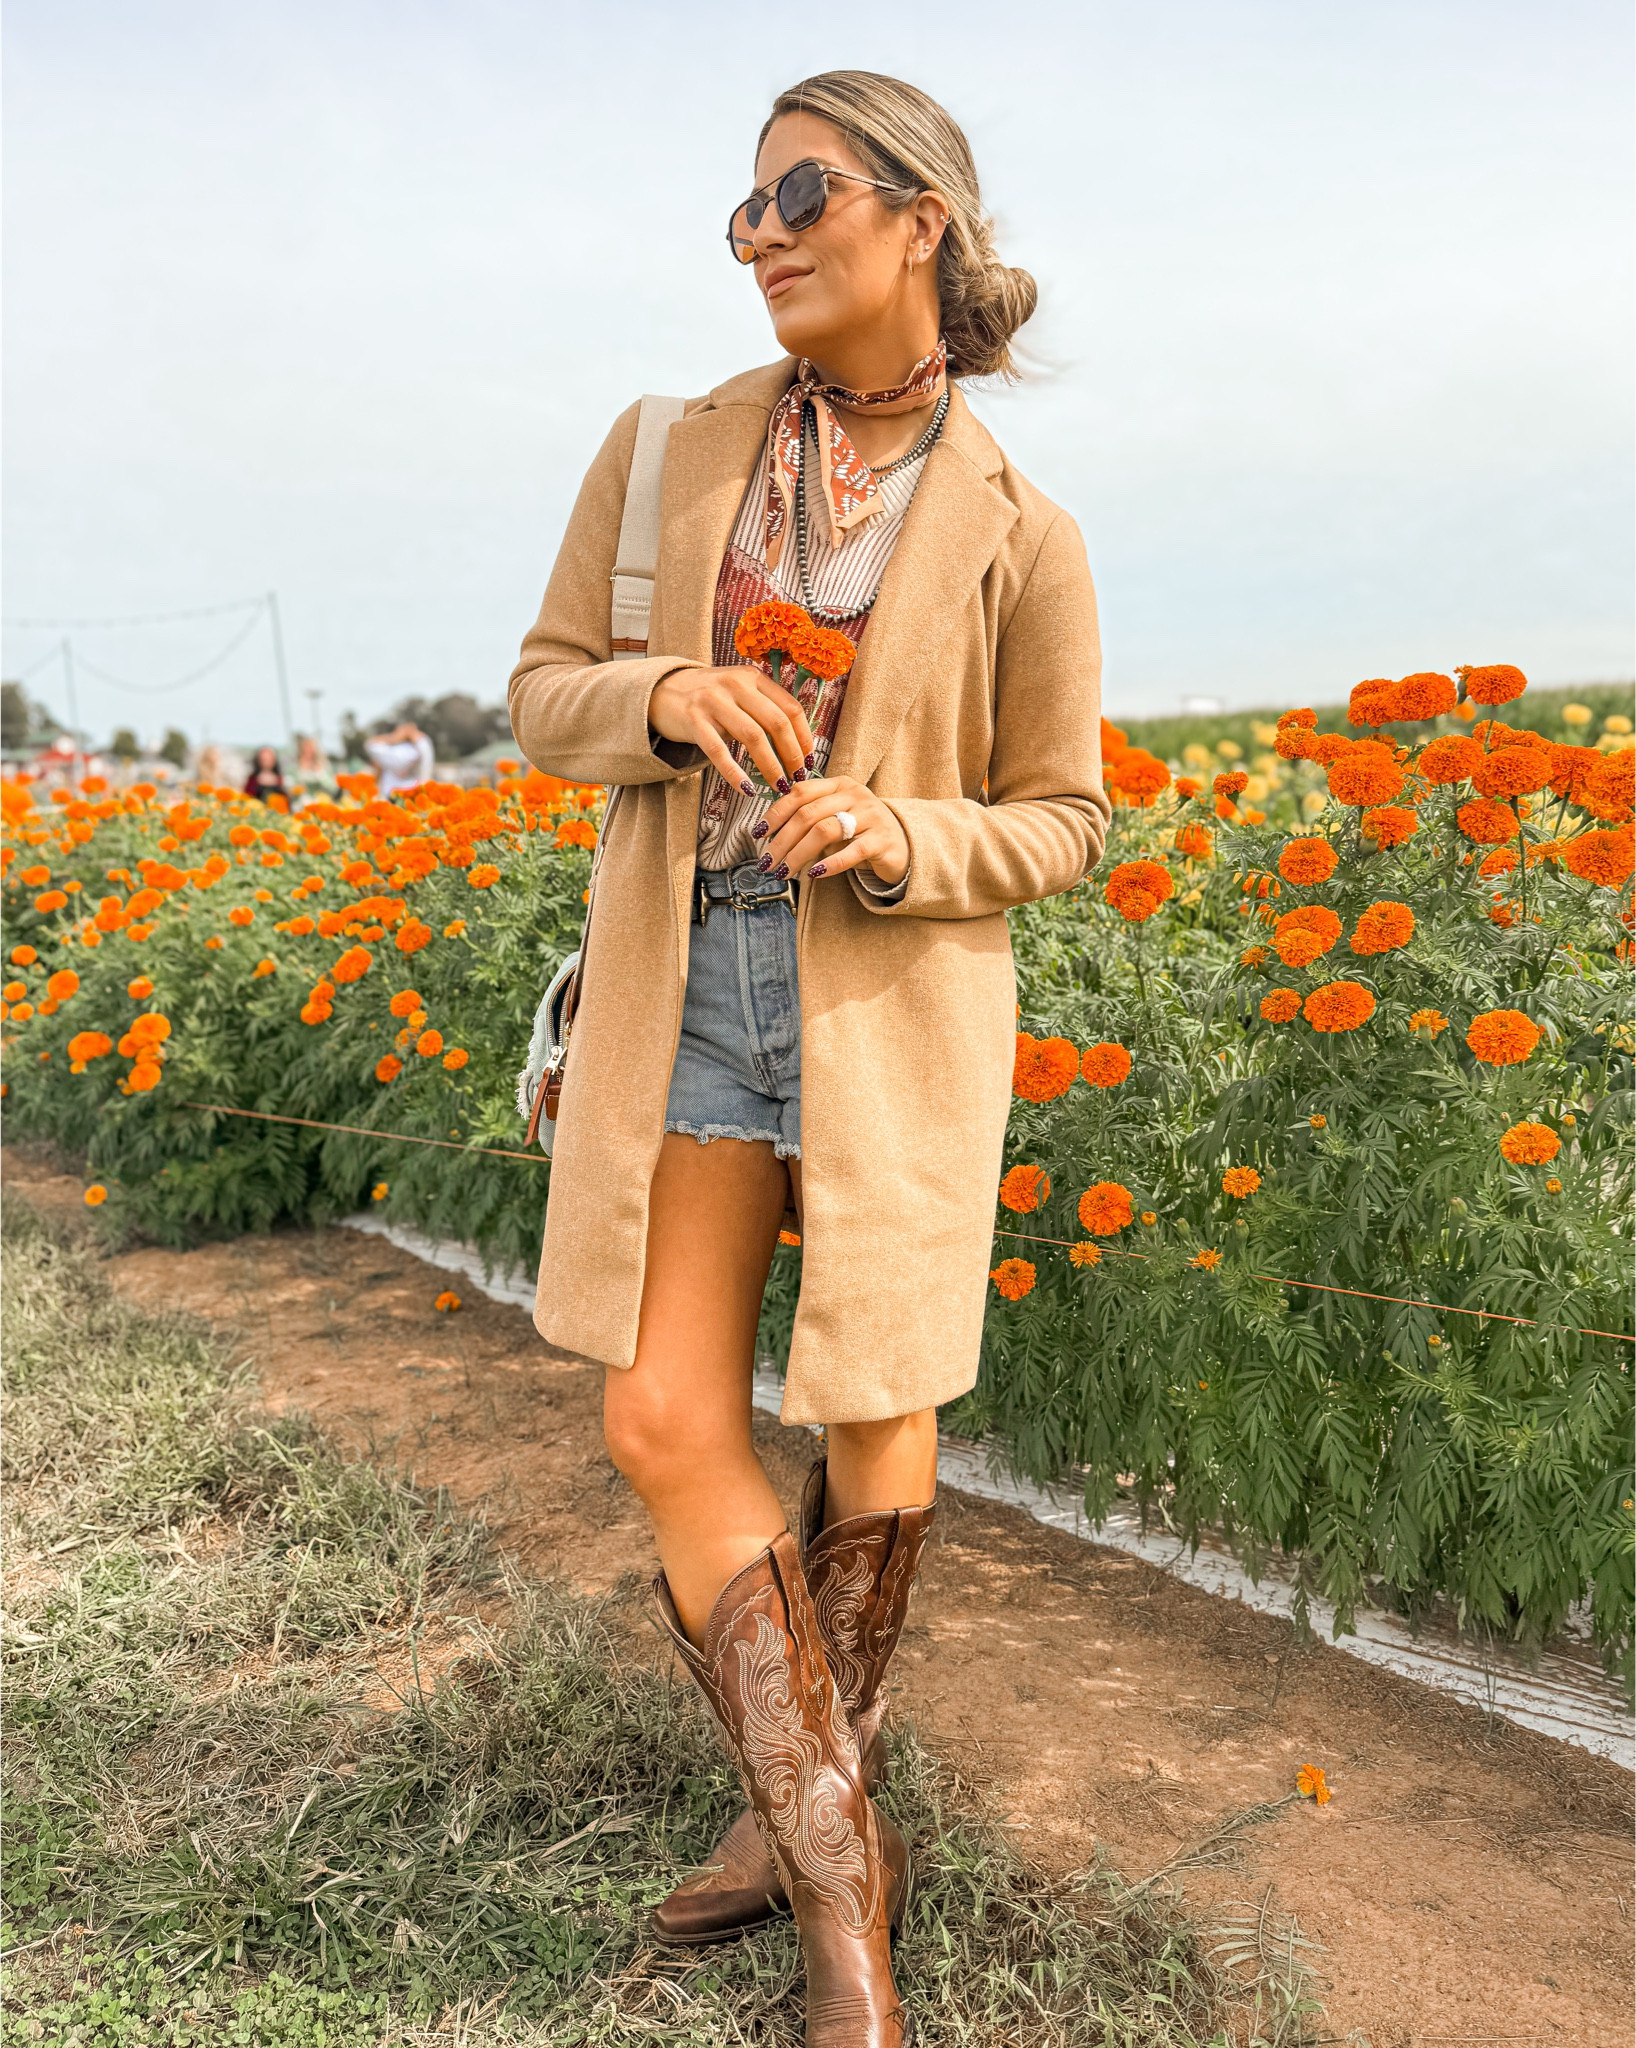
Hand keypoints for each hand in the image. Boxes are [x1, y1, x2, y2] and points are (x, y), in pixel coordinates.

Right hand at [648, 667, 814, 796]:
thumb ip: (764, 709)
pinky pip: (719, 751)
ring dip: (770, 766)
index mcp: (752, 678)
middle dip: (792, 754)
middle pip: (776, 722)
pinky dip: (735, 773)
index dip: (804, 737)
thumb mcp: (738, 693)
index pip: (791, 708)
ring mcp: (713, 701)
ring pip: (753, 737)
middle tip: (797, 777)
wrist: (662, 691)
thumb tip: (797, 744)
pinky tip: (746, 789)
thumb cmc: (708, 698)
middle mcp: (735, 684)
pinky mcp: (693, 720)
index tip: (809, 759)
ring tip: (778, 785)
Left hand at [755, 775, 908, 885]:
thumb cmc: (861, 833)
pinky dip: (830, 864)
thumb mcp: (835, 818)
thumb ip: (809, 820)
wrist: (903, 844)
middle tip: (767, 862)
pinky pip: (851, 851)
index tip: (758, 834)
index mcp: (839, 784)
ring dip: (798, 854)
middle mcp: (855, 794)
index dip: (775, 813)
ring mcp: (871, 815)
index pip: (800, 792)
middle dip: (782, 841)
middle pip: (808, 814)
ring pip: (824, 831)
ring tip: (784, 872)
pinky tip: (815, 874)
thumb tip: (769, 837)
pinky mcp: (882, 839)